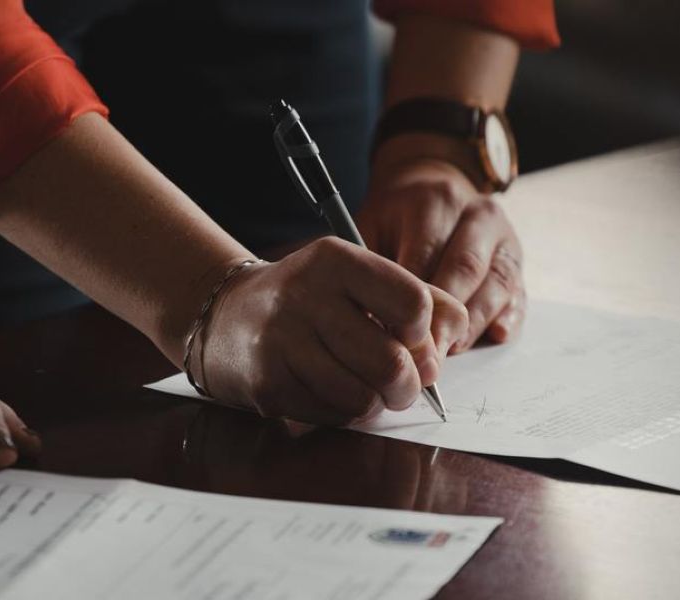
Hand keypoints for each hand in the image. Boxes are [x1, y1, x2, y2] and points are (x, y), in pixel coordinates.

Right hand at [195, 237, 468, 423]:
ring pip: (363, 398)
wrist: (226, 317)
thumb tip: (453, 338)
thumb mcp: (359, 279)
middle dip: (408, 385)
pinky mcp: (268, 384)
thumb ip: (419, 297)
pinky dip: (344, 413)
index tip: (412, 339)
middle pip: (392, 363)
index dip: (424, 334)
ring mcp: (281, 342)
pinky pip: (333, 416)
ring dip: (376, 403)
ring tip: (366, 387)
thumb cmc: (310, 300)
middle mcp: (305, 296)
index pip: (413, 303)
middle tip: (402, 384)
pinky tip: (331, 392)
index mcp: (335, 260)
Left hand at [357, 158, 526, 350]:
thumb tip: (369, 319)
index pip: (427, 254)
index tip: (395, 334)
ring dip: (473, 324)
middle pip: (466, 270)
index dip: (411, 299)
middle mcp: (478, 215)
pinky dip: (509, 318)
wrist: (433, 190)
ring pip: (497, 284)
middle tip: (425, 355)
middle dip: (445, 318)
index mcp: (437, 201)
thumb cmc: (395, 220)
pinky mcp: (517, 263)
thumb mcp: (371, 226)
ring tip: (450, 352)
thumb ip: (370, 266)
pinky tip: (495, 336)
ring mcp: (504, 239)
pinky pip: (518, 294)